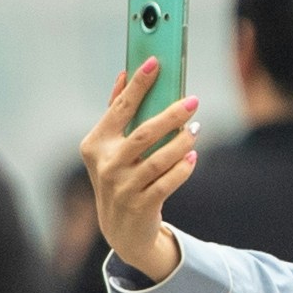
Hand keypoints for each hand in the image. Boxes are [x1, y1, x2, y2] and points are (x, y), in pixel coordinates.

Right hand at [81, 59, 204, 284]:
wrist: (121, 229)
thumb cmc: (118, 177)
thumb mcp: (109, 148)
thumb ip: (117, 113)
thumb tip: (124, 75)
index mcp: (96, 145)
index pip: (120, 108)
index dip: (138, 84)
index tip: (154, 63)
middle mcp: (106, 166)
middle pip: (143, 134)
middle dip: (170, 114)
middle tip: (192, 101)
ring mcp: (122, 188)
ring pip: (158, 160)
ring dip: (181, 142)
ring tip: (197, 129)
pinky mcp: (140, 206)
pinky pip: (167, 182)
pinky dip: (182, 168)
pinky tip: (193, 156)